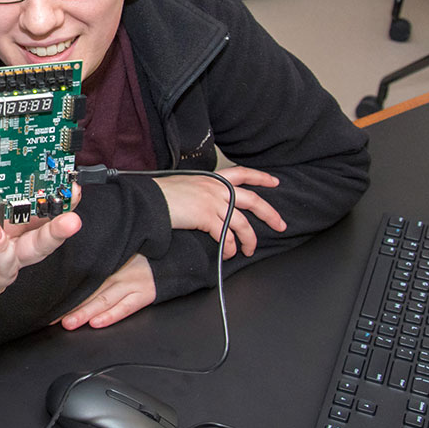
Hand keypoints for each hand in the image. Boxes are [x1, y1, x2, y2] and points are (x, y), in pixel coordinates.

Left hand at [54, 253, 154, 329]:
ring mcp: (132, 283)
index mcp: (108, 260)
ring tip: (69, 323)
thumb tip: (74, 269)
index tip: (49, 301)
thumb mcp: (120, 251)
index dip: (64, 291)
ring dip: (85, 313)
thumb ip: (100, 259)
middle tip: (51, 318)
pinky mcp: (145, 294)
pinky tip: (97, 323)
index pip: (82, 278)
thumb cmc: (143, 254)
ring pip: (103, 301)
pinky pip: (126, 307)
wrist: (174, 255)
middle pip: (89, 291)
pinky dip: (110, 316)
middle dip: (69, 306)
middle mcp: (118, 272)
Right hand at [155, 166, 285, 258]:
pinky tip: (229, 254)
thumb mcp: (184, 185)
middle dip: (270, 214)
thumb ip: (200, 192)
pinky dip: (230, 247)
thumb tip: (205, 205)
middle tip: (280, 225)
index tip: (274, 182)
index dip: (260, 177)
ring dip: (249, 239)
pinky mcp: (206, 218)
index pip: (241, 173)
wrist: (148, 200)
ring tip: (249, 250)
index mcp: (211, 179)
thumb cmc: (160, 195)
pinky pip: (226, 236)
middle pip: (252, 200)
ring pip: (242, 223)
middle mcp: (215, 188)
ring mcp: (212, 202)